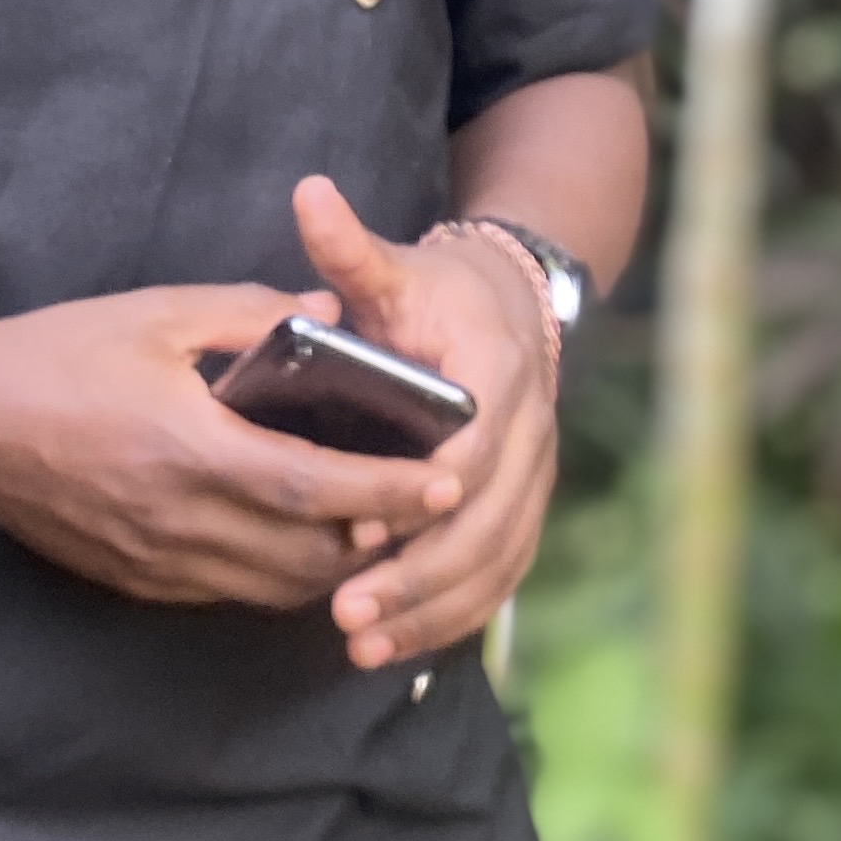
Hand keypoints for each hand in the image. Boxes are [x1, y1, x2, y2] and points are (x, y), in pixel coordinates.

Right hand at [0, 278, 468, 608]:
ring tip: (368, 528)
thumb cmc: (56, 354)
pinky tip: (291, 538)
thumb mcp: (157, 313)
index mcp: (190, 450)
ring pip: (273, 589)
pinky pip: (228, 593)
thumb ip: (252, 314)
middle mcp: (179, 522)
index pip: (316, 488)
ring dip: (330, 568)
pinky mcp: (136, 582)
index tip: (445, 482)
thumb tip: (333, 314)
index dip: (389, 493)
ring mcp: (156, 563)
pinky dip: (275, 574)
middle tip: (421, 508)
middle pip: (308, 558)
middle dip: (376, 542)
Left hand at [293, 176, 557, 669]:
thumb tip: (307, 193)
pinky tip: (399, 647)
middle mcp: (530, 434)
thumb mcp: (394, 268)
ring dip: (433, 611)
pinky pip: (501, 576)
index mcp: (497, 373)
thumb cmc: (436, 293)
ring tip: (362, 646)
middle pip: (484, 523)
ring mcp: (533, 479)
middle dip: (418, 577)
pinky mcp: (523, 510)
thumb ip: (349, 247)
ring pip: (496, 561)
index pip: (469, 448)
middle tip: (347, 616)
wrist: (510, 306)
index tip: (357, 528)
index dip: (419, 495)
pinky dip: (455, 615)